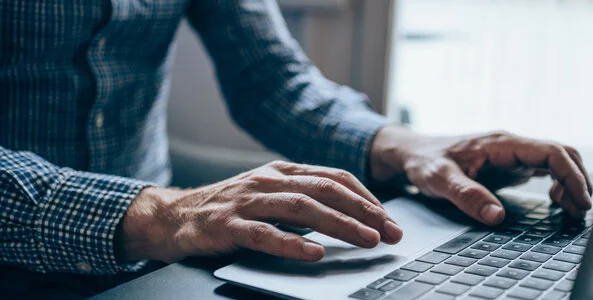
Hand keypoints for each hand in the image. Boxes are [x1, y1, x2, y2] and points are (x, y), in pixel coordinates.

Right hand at [116, 161, 403, 262]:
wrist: (173, 215)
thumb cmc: (229, 208)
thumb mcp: (268, 194)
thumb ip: (302, 198)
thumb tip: (348, 215)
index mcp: (281, 171)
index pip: (334, 177)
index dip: (365, 197)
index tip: (389, 218)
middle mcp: (268, 180)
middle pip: (325, 190)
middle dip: (363, 211)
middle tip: (390, 232)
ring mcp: (247, 201)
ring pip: (302, 208)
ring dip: (339, 225)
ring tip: (366, 240)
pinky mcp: (227, 225)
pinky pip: (264, 234)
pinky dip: (292, 243)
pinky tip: (314, 253)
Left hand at [370, 127, 592, 224]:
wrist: (413, 153)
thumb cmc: (424, 162)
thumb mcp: (439, 180)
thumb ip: (467, 196)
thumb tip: (497, 216)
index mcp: (501, 144)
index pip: (551, 152)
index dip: (572, 175)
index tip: (581, 201)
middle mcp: (512, 145)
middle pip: (562, 154)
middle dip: (579, 180)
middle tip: (581, 210)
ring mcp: (513, 154)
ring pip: (557, 161)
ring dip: (571, 182)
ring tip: (572, 209)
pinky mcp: (510, 164)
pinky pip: (545, 169)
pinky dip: (559, 184)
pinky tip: (556, 201)